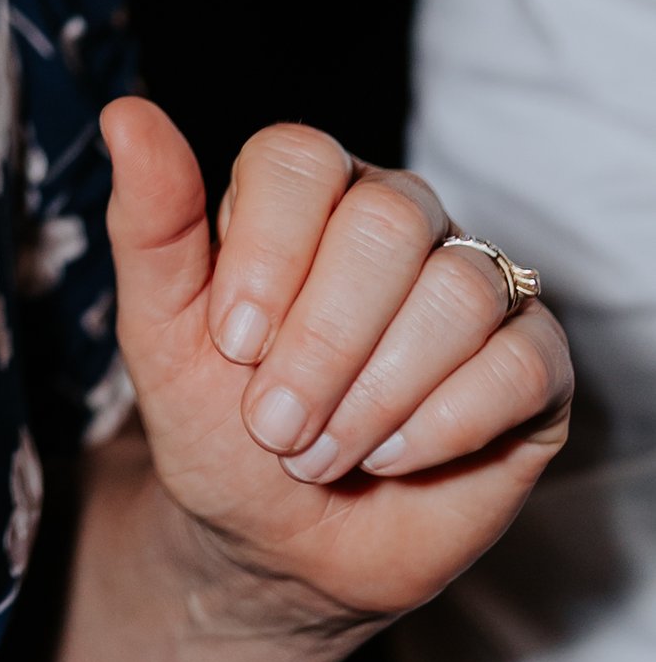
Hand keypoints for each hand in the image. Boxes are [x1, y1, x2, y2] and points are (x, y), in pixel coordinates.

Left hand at [100, 103, 570, 629]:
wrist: (275, 546)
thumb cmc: (217, 429)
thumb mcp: (159, 336)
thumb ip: (151, 224)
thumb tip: (127, 114)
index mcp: (305, 191)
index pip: (300, 159)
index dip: (267, 254)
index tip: (233, 344)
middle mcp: (397, 217)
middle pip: (388, 223)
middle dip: (321, 346)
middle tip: (275, 425)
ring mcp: (475, 283)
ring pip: (458, 293)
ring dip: (375, 397)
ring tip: (323, 451)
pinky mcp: (533, 360)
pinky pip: (522, 362)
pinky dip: (444, 426)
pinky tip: (393, 457)